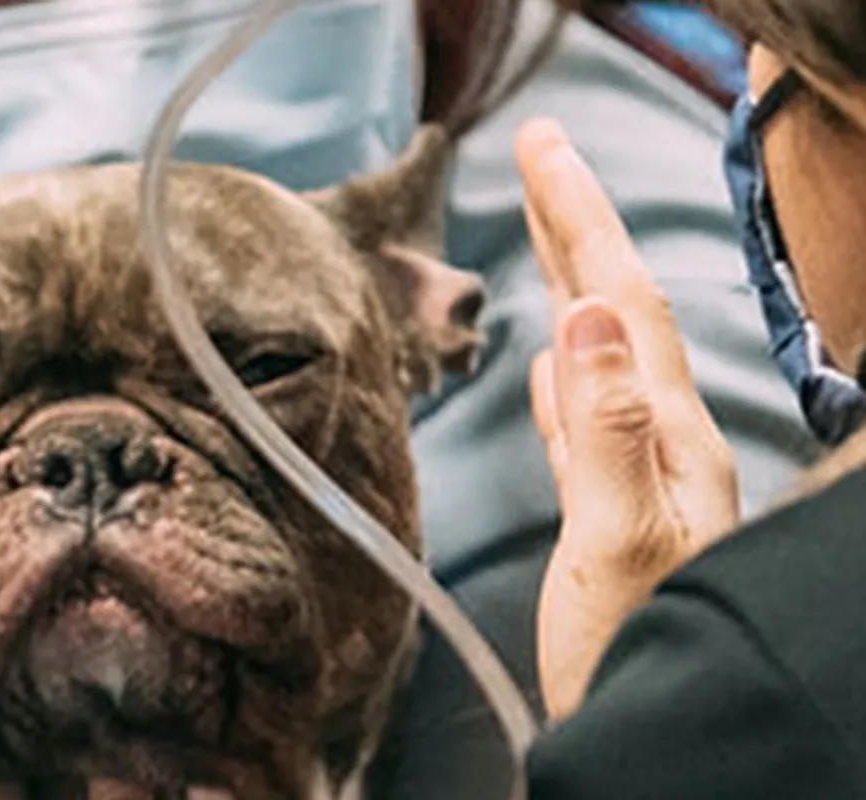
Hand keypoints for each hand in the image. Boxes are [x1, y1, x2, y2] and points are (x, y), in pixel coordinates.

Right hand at [517, 119, 741, 719]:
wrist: (664, 747)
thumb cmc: (645, 664)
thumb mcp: (619, 548)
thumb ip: (607, 436)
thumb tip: (585, 318)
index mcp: (667, 445)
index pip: (621, 304)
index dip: (580, 219)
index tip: (542, 148)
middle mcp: (664, 453)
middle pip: (618, 313)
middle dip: (578, 227)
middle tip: (539, 152)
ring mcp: (641, 486)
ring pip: (601, 356)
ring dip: (573, 285)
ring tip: (544, 231)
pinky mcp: (610, 521)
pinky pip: (587, 420)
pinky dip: (565, 375)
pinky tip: (553, 365)